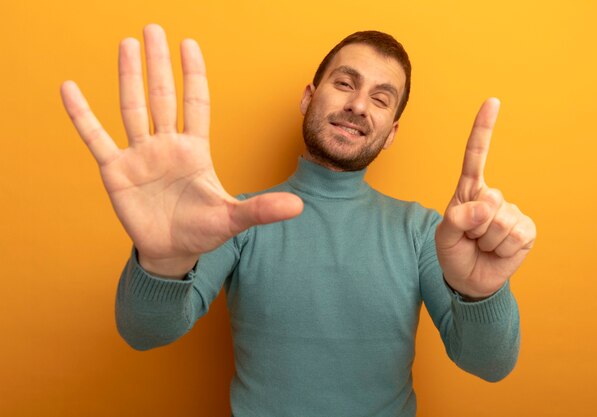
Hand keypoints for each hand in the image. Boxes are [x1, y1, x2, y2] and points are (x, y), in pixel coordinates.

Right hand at [61, 24, 302, 277]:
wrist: (172, 251)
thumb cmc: (203, 231)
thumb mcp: (233, 219)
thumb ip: (261, 210)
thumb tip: (300, 207)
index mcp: (195, 150)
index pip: (196, 103)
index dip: (193, 75)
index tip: (189, 45)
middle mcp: (166, 145)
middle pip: (162, 96)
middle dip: (159, 64)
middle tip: (154, 28)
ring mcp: (140, 156)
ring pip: (133, 108)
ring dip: (129, 77)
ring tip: (127, 44)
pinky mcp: (116, 171)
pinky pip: (96, 138)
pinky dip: (82, 115)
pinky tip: (69, 89)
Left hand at [435, 98, 535, 298]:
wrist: (469, 279)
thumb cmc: (453, 251)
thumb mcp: (444, 234)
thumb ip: (458, 218)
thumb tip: (487, 207)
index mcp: (470, 191)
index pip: (475, 156)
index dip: (483, 129)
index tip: (492, 102)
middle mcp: (493, 197)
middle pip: (488, 201)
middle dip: (474, 227)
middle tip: (470, 238)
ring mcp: (512, 212)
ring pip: (500, 222)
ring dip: (487, 241)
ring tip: (482, 246)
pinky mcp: (526, 230)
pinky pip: (514, 235)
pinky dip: (502, 249)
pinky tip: (498, 251)